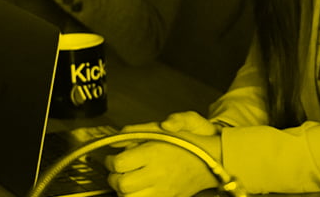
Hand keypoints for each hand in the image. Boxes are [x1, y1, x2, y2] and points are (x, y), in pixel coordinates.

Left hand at [105, 112, 221, 196]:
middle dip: (115, 177)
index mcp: (154, 153)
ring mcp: (162, 190)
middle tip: (119, 171)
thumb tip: (114, 141)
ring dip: (124, 190)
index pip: (119, 163)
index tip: (113, 158)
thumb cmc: (186, 143)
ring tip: (129, 181)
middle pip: (121, 183)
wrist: (209, 159)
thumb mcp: (161, 130)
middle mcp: (157, 173)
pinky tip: (139, 189)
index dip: (110, 161)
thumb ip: (136, 132)